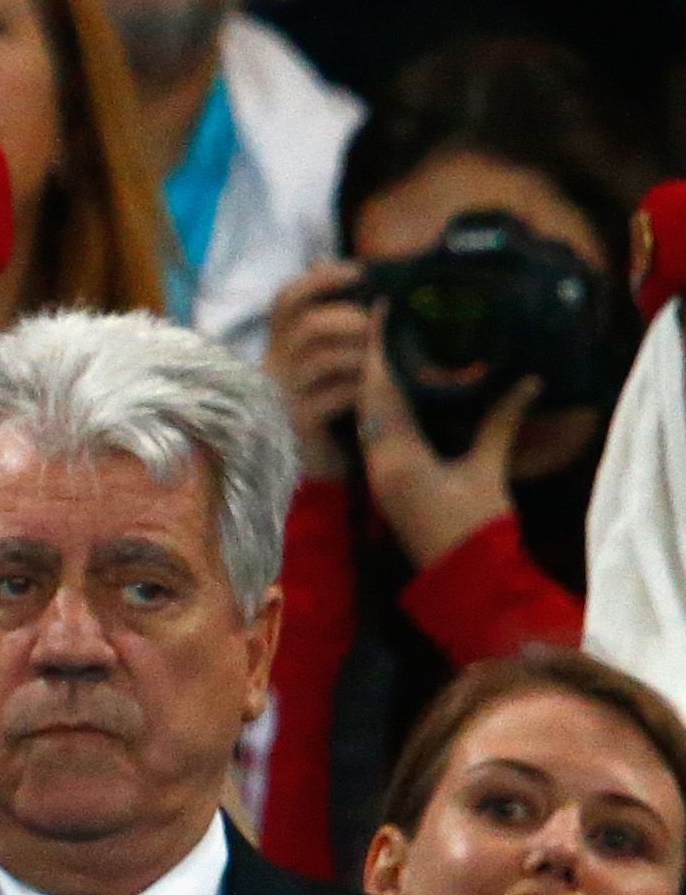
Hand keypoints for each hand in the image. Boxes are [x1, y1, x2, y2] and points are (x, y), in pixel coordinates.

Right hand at [261, 260, 368, 481]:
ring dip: (363, 355)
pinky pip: (336, 394)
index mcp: (281, 344)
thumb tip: (348, 274)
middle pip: (307, 325)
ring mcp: (284, 395)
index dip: (320, 280)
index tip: (359, 271)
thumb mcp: (334, 358)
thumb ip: (338, 322)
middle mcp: (275, 365)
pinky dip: (363, 388)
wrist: (323, 464)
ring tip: (385, 363)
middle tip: (380, 330)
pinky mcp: (300, 423)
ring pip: (323, 358)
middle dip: (351, 321)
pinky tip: (379, 392)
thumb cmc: (334, 404)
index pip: (287, 300)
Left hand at [356, 326, 531, 570]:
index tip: (383, 312)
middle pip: (367, 399)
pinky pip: (374, 433)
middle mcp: (378, 462)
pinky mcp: (385, 483)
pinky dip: (382, 407)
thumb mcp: (489, 471)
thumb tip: (527, 381)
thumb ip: (501, 423)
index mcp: (398, 456)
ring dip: (375, 382)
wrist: (465, 582)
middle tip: (385, 320)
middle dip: (374, 358)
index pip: (381, 391)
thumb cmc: (478, 528)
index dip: (381, 349)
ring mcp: (378, 474)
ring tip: (390, 345)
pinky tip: (395, 391)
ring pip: (367, 415)